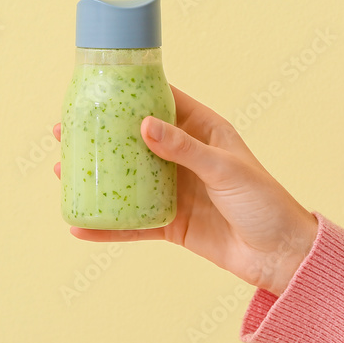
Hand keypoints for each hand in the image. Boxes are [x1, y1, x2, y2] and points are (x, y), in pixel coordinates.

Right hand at [53, 84, 317, 295]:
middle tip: (63, 129)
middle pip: (134, 141)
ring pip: (127, 180)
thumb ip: (185, 149)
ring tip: (62, 169)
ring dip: (96, 177)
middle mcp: (184, 158)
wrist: (281, 256)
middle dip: (100, 135)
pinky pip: (133, 223)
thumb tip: (144, 125)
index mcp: (203, 132)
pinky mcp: (171, 224)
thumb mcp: (226, 170)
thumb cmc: (265, 203)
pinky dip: (108, 226)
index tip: (97, 86)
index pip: (162, 102)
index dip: (131, 93)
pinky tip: (80, 226)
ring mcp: (175, 191)